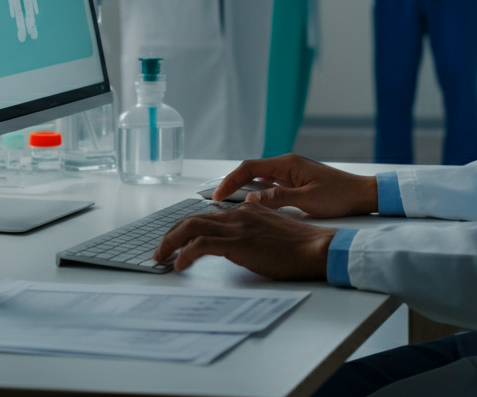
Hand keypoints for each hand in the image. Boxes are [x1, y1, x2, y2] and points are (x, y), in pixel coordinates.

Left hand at [154, 201, 335, 277]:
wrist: (315, 248)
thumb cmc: (299, 244)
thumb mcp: (272, 228)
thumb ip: (255, 225)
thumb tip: (243, 228)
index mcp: (246, 210)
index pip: (207, 215)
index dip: (187, 228)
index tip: (175, 241)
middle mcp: (238, 214)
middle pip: (193, 219)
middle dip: (171, 234)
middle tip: (160, 251)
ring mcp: (237, 228)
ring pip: (192, 228)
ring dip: (171, 243)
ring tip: (161, 258)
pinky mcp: (239, 244)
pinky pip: (202, 245)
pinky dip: (186, 254)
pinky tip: (180, 265)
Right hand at [212, 153, 378, 218]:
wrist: (362, 194)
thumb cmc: (339, 196)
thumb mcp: (308, 200)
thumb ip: (279, 198)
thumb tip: (251, 198)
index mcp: (287, 164)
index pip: (250, 167)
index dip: (230, 180)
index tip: (216, 195)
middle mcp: (286, 164)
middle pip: (251, 170)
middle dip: (232, 183)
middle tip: (215, 200)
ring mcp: (290, 172)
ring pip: (259, 177)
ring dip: (243, 188)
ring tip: (227, 204)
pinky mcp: (295, 181)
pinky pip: (269, 184)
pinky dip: (256, 192)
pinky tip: (251, 204)